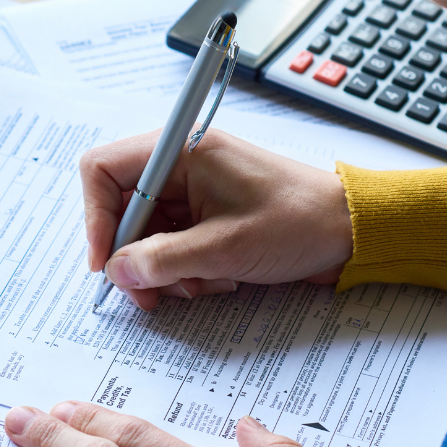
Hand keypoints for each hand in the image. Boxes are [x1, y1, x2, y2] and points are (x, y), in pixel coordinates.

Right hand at [80, 128, 352, 309]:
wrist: (351, 230)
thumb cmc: (297, 222)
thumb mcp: (223, 249)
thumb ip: (162, 260)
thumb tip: (117, 272)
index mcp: (181, 151)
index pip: (103, 170)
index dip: (95, 217)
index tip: (107, 263)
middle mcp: (182, 163)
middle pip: (123, 209)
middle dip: (136, 256)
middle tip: (151, 295)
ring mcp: (196, 189)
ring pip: (149, 233)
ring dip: (166, 268)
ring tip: (203, 284)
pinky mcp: (210, 212)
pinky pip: (175, 243)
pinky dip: (187, 268)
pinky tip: (220, 278)